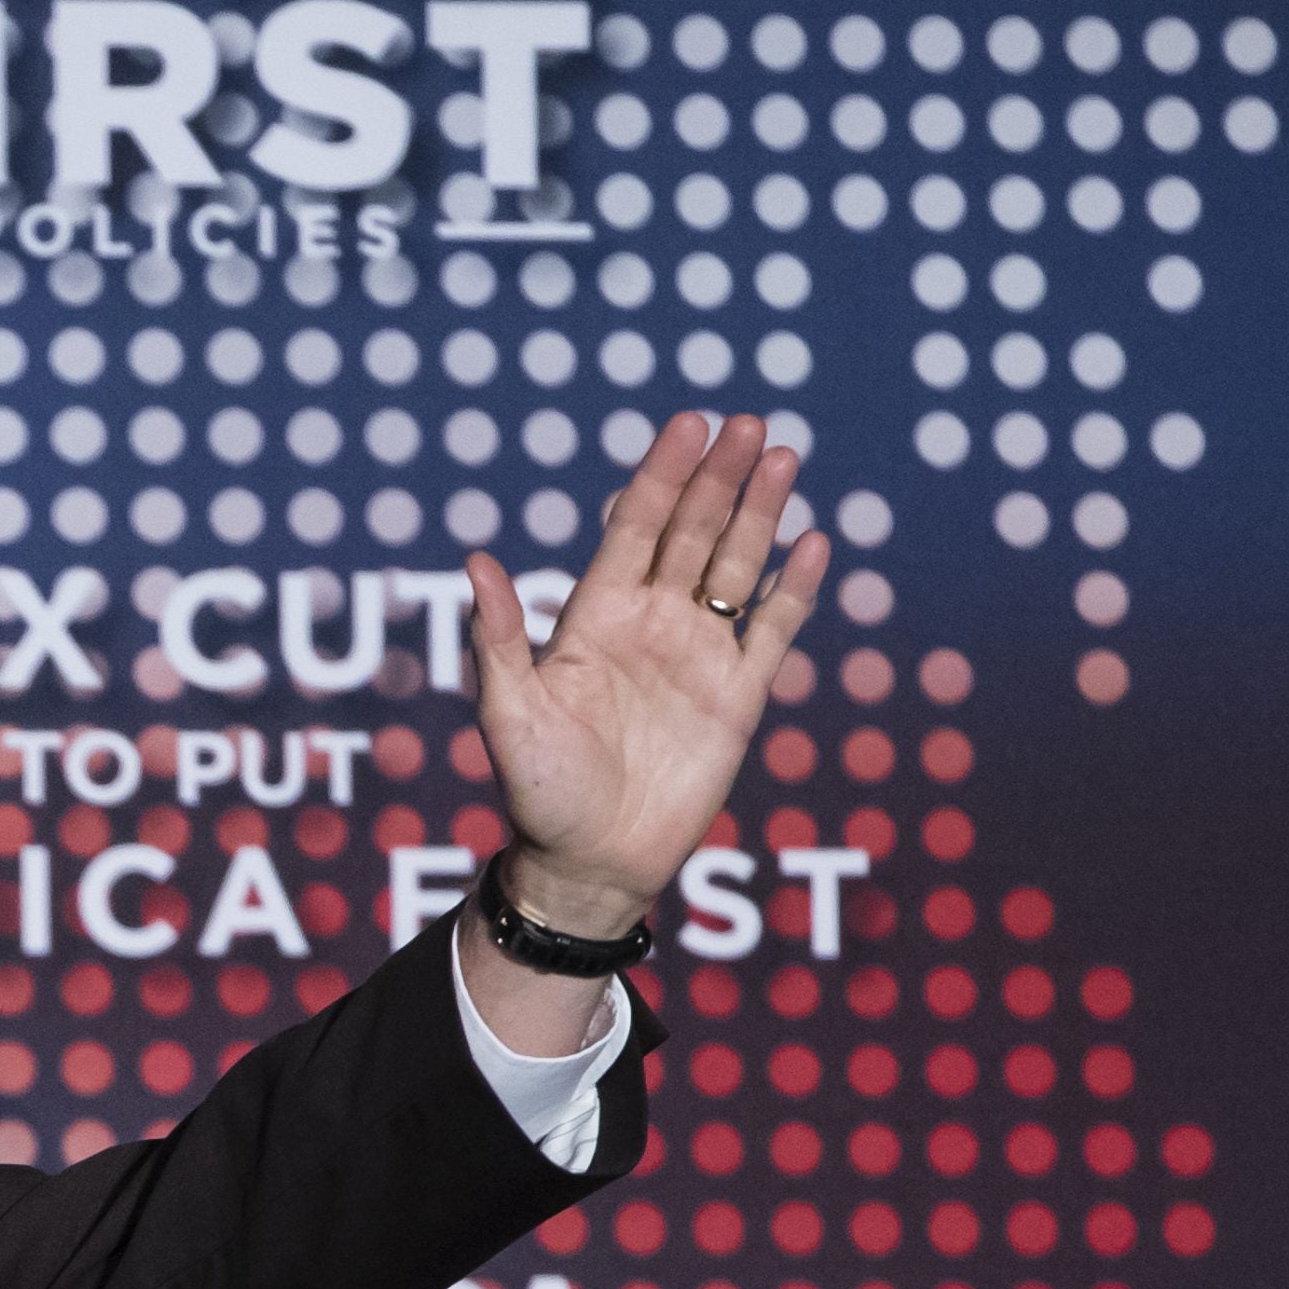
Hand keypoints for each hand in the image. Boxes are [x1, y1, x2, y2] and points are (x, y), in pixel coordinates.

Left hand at [465, 411, 832, 937]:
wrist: (589, 863)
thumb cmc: (538, 792)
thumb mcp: (508, 715)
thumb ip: (499, 639)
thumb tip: (475, 562)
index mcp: (595, 618)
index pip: (634, 529)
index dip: (661, 477)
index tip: (689, 425)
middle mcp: (650, 624)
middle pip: (692, 534)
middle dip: (719, 479)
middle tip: (750, 425)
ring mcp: (697, 656)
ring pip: (736, 568)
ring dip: (760, 515)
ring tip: (784, 458)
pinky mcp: (737, 697)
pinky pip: (772, 631)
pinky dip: (795, 590)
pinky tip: (814, 545)